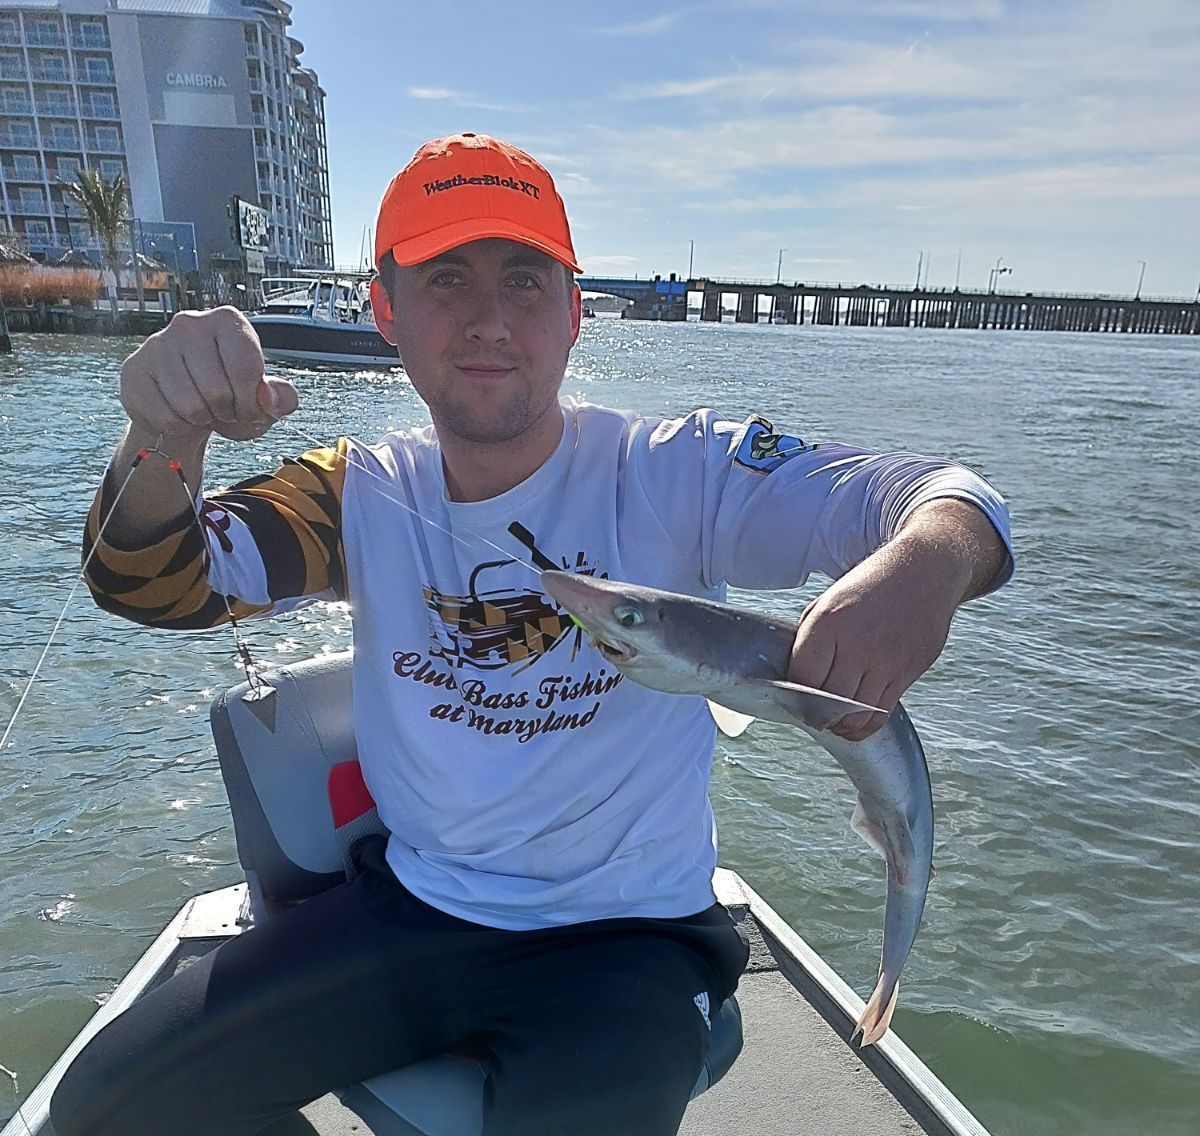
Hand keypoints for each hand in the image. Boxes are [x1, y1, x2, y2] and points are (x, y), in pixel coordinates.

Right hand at [120, 307, 297, 442]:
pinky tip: (178, 413)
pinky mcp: (134, 370)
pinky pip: (164, 417)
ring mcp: (157, 344)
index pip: (246, 369)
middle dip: (226, 413)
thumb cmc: (231, 396)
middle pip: (217, 390)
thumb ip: (281, 398)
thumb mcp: (265, 399)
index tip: (249, 409)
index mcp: (227, 321)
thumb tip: (269, 400)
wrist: (187, 405)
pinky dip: (178, 427)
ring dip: (202, 420)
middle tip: (223, 410)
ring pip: (189, 406)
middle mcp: (189, 323)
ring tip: (202, 410)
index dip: (251, 402)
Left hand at [787, 535, 966, 739]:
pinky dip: (864, 726)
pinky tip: (854, 723)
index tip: (792, 701)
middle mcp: (856, 645)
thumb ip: (811, 638)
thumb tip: (795, 676)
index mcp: (828, 623)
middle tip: (809, 716)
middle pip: (826, 702)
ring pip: (854, 714)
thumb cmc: (870, 586)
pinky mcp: (907, 672)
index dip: (793, 696)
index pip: (801, 678)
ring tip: (831, 723)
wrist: (925, 571)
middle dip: (814, 715)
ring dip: (839, 726)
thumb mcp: (828, 601)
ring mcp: (885, 661)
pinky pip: (881, 713)